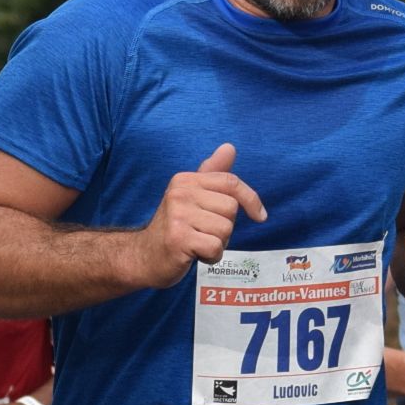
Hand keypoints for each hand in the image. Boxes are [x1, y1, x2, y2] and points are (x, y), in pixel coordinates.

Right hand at [139, 144, 265, 285]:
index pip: (230, 182)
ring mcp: (178, 215)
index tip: (260, 216)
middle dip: (224, 227)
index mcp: (186, 180)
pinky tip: (195, 255)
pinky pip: (215, 247)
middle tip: (203, 232)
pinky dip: (211, 256)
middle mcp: (180, 193)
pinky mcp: (178, 239)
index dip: (251, 199)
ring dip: (217, 243)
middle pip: (231, 209)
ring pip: (225, 230)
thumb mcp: (191, 196)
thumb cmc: (175, 227)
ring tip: (197, 243)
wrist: (144, 257)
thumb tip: (229, 147)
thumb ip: (212, 174)